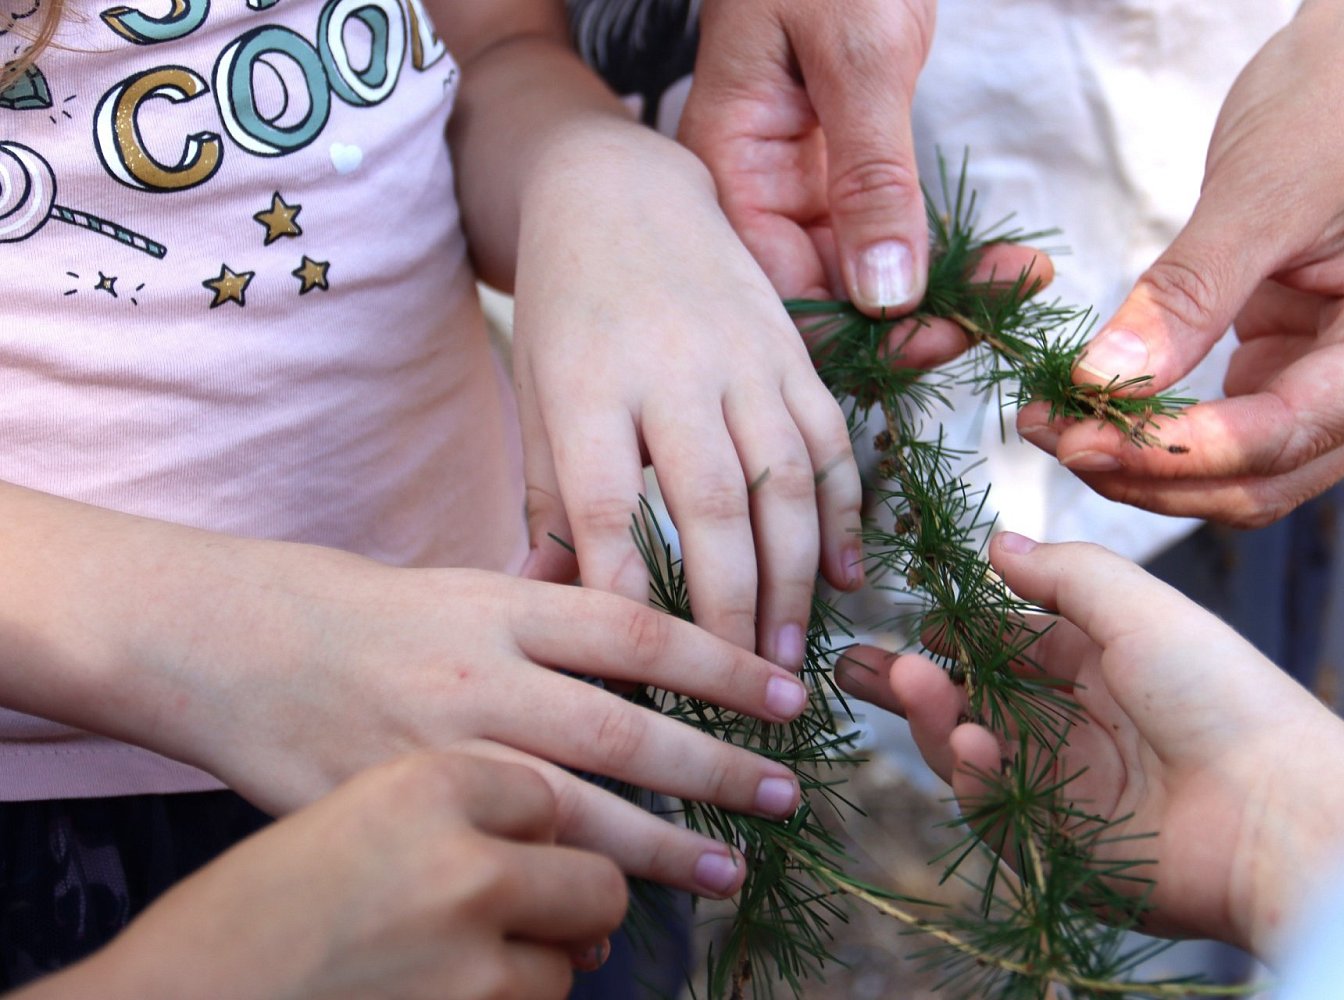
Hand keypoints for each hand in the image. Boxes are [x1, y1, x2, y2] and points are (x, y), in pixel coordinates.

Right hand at [0, 481, 811, 899]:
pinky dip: (559, 890)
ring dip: (657, 846)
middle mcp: (477, 673)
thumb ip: (556, 611)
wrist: (238, 644)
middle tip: (783, 794)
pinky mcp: (395, 811)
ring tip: (725, 870)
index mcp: (504, 604)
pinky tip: (606, 916)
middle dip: (711, 767)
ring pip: (568, 808)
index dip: (724, 665)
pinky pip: (495, 860)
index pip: (640, 630)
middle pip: (620, 728)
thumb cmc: (369, 612)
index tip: (789, 698)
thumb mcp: (468, 585)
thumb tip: (656, 632)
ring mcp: (435, 749)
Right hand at [30, 754, 625, 999]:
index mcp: (427, 781)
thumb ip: (457, 801)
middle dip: (583, 901)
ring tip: (458, 961)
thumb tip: (557, 823)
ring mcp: (471, 956)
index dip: (533, 828)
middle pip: (597, 875)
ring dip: (542, 962)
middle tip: (554, 910)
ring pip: (574, 956)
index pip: (545, 797)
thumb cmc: (248, 904)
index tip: (521, 840)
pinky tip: (439, 991)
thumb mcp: (349, 807)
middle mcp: (463, 859)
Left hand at [514, 125, 862, 666]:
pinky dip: (842, 511)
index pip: (604, 507)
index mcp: (586, 386)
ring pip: (784, 480)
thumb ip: (547, 501)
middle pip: (711, 506)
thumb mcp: (537, 396)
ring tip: (787, 654)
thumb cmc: (568, 311)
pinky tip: (841, 574)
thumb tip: (541, 604)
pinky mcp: (791, 351)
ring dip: (793, 576)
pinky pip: (829, 439)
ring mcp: (742, 358)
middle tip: (739, 686)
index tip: (638, 672)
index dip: (625, 595)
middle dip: (729, 607)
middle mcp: (670, 370)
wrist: (623, 195)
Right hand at [679, 0, 1056, 367]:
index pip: (778, 298)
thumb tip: (885, 293)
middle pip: (823, 306)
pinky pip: (888, 246)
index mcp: (729, 172)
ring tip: (1017, 279)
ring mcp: (797, 195)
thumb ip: (870, 173)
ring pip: (864, 285)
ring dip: (944, 295)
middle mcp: (755, 200)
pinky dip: (946, 259)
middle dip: (913, 324)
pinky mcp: (839, 184)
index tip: (943, 333)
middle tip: (996, 311)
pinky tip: (1000, 260)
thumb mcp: (857, 53)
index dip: (858, 336)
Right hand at [834, 533, 1343, 955]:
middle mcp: (1075, 723)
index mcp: (1101, 663)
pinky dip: (967, 774)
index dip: (956, 629)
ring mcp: (1061, 786)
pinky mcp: (1054, 844)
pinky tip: (967, 743)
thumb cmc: (1219, 696)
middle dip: (911, 681)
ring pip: (968, 750)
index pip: (1008, 643)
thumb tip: (994, 544)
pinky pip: (989, 806)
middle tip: (850, 664)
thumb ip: (1065, 573)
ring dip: (929, 716)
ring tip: (907, 682)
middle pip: (972, 698)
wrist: (1277, 818)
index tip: (911, 614)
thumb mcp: (1141, 608)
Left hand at [1016, 0, 1343, 526]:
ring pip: (1244, 471)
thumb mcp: (1258, 192)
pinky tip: (1096, 411)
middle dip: (1155, 473)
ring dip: (1151, 466)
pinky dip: (1162, 433)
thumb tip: (1100, 381)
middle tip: (1056, 440)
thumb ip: (1184, 295)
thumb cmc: (1337, 106)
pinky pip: (1227, 429)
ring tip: (1059, 430)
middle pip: (1266, 476)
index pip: (1289, 433)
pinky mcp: (1294, 367)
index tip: (1084, 440)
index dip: (1182, 453)